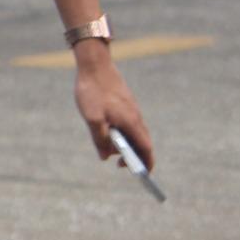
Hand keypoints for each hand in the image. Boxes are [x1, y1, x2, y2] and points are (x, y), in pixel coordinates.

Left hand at [72, 44, 153, 167]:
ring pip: (133, 132)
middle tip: (116, 163)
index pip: (146, 148)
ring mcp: (131, 109)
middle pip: (141, 142)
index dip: (147, 163)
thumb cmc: (93, 91)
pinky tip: (106, 129)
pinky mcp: (125, 103)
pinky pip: (127, 123)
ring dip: (124, 143)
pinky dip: (121, 132)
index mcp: (131, 122)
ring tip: (106, 143)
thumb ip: (100, 140)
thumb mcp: (93, 119)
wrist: (94, 64)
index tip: (142, 175)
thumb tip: (105, 157)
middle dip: (133, 155)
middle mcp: (135, 116)